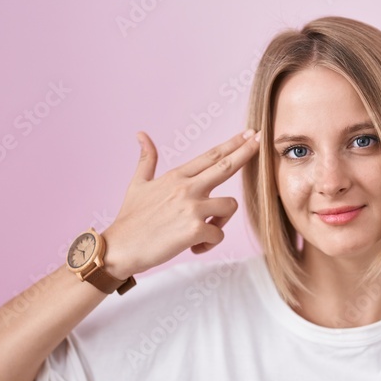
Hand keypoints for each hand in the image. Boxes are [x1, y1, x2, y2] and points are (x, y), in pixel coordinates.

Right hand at [102, 129, 260, 278]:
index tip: (249, 133)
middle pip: (225, 166)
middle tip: (260, 142)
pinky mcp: (194, 230)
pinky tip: (194, 247)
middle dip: (246, 152)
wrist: (120, 247)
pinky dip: (210, 244)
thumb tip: (141, 134)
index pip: (210, 156)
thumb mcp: (138, 184)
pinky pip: (218, 234)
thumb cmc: (130, 219)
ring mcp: (192, 208)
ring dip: (222, 221)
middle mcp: (187, 188)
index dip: (232, 143)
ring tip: (203, 232)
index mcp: (176, 176)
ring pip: (229, 206)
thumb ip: (146, 159)